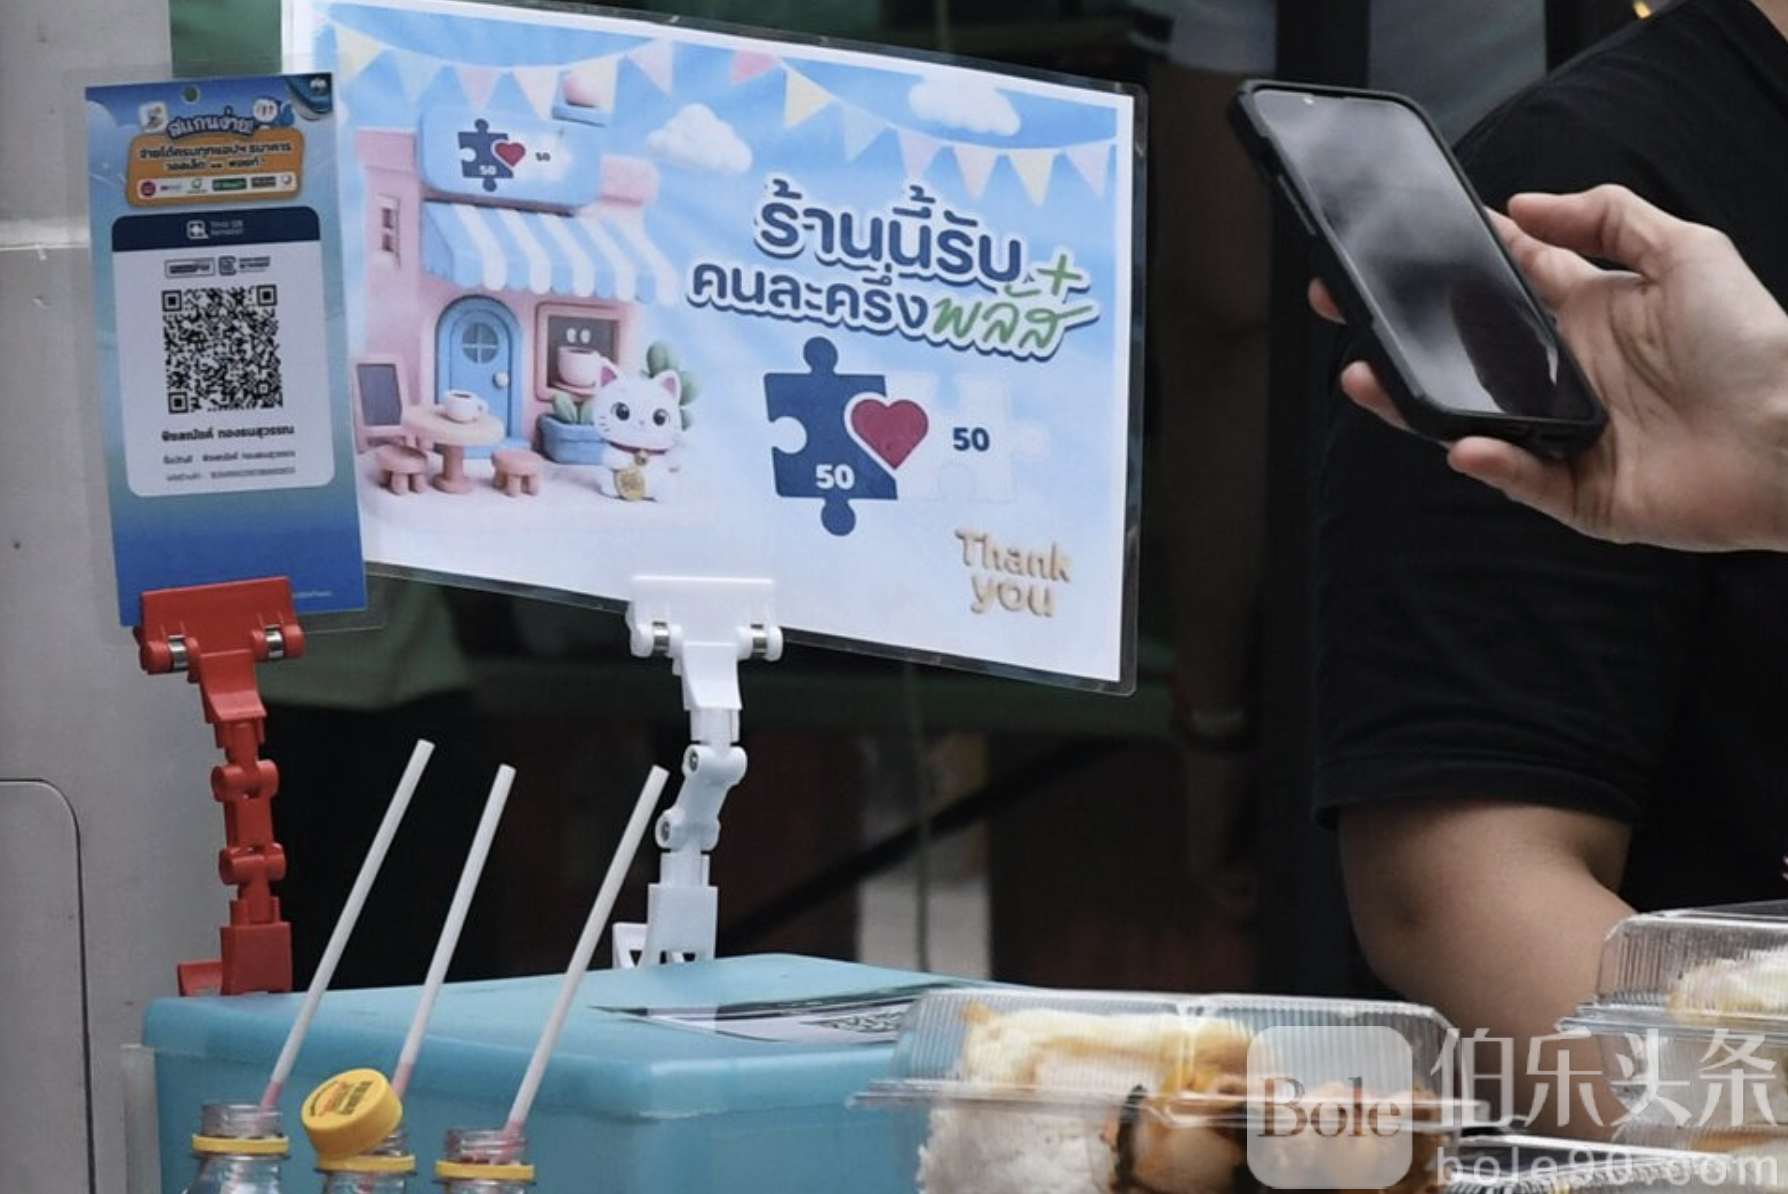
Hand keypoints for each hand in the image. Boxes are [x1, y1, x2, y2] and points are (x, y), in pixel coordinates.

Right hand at [1312, 185, 1787, 551]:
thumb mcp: (1689, 251)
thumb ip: (1609, 216)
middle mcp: (1573, 376)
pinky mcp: (1582, 494)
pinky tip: (1466, 444)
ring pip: (1476, 420)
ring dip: (1420, 404)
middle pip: (1472, 356)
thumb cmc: (1755, 345)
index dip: (1457, 265)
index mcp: (1591, 315)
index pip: (1509, 283)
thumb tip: (1525, 205)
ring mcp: (1572, 436)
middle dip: (1408, 340)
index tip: (1402, 247)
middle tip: (1353, 318)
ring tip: (1371, 383)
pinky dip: (1491, 465)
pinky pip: (1521, 480)